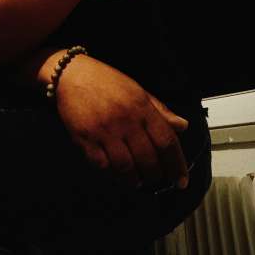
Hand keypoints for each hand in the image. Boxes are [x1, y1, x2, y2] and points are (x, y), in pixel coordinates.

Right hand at [56, 57, 189, 190]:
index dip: (177, 164)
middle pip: (148, 158)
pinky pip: (102, 164)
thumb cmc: (106, 81)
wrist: (71, 73)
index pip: (166, 140)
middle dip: (155, 174)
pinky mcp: (85, 138)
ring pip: (126, 166)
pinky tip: (116, 172)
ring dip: (135, 179)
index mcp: (141, 106)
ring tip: (137, 180)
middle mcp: (125, 119)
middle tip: (156, 178)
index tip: (181, 181)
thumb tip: (182, 126)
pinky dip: (112, 173)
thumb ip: (159, 110)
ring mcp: (104, 130)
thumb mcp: (137, 90)